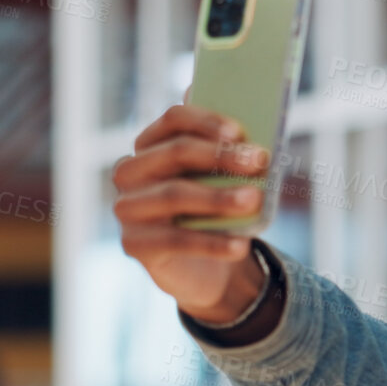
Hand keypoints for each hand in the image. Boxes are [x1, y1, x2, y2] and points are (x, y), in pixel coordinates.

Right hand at [112, 103, 270, 322]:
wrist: (199, 266)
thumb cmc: (210, 209)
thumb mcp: (217, 180)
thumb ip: (227, 154)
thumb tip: (252, 140)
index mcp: (151, 143)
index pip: (174, 120)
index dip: (207, 121)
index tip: (239, 132)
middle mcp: (131, 171)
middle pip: (174, 152)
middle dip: (220, 155)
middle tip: (258, 161)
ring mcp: (128, 208)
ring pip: (174, 194)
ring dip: (218, 197)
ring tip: (254, 200)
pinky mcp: (134, 244)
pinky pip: (176, 240)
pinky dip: (212, 243)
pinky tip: (240, 245)